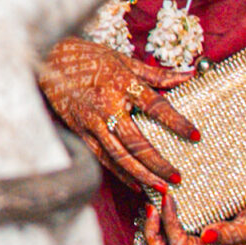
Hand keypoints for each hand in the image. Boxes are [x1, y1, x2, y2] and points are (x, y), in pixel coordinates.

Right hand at [37, 36, 201, 193]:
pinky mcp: (80, 131)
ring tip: (160, 187)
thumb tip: (189, 75)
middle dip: (157, 162)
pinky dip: (120, 173)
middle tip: (177, 177)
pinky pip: (102, 157)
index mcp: (122, 82)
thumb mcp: (124, 60)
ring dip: (141, 174)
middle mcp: (107, 104)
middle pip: (136, 140)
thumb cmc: (90, 58)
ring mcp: (92, 121)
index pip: (155, 105)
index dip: (177, 122)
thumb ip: (157, 74)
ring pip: (119, 155)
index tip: (196, 135)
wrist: (49, 60)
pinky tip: (135, 183)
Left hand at [144, 191, 245, 244]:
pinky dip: (162, 224)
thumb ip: (234, 233)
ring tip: (155, 203)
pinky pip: (174, 238)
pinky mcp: (204, 236)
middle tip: (153, 204)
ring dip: (154, 230)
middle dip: (151, 234)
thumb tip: (205, 234)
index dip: (168, 224)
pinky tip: (165, 203)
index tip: (169, 196)